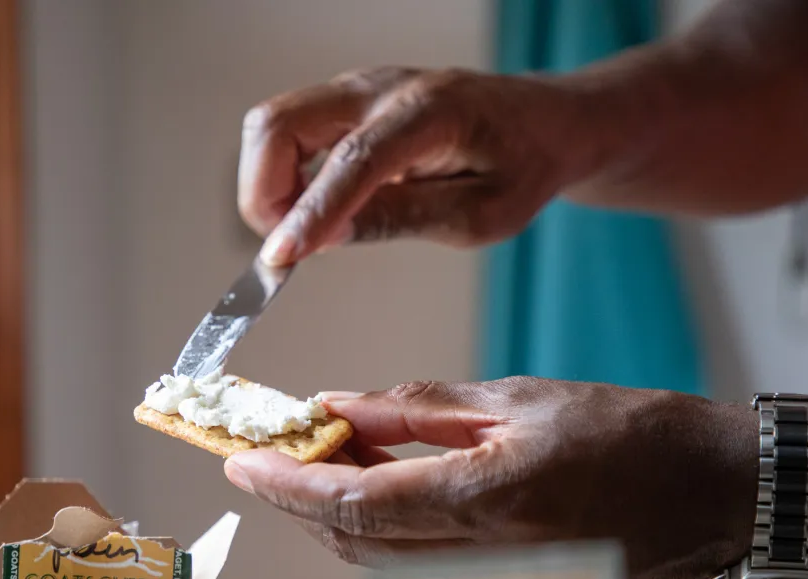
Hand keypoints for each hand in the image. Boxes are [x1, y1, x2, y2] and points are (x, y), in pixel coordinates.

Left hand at [222, 378, 756, 578]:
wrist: (719, 494)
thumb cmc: (635, 433)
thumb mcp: (520, 397)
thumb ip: (421, 409)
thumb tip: (342, 406)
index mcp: (487, 498)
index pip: (354, 505)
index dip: (286, 486)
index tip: (240, 460)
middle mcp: (486, 556)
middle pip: (352, 544)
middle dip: (297, 501)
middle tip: (270, 451)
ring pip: (379, 562)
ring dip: (333, 516)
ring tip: (319, 459)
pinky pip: (418, 569)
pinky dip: (380, 531)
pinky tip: (375, 487)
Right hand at [238, 66, 608, 265]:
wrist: (544, 122)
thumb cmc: (522, 166)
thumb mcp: (480, 215)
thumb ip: (402, 220)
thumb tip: (326, 238)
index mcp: (429, 113)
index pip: (350, 161)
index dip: (309, 214)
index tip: (280, 259)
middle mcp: (381, 89)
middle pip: (277, 124)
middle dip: (263, 193)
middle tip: (288, 247)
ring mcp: (357, 90)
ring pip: (272, 126)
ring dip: (267, 186)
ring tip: (305, 232)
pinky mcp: (345, 103)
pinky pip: (288, 133)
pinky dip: (281, 177)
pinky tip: (315, 211)